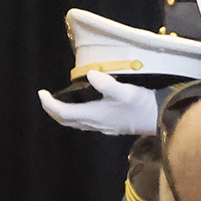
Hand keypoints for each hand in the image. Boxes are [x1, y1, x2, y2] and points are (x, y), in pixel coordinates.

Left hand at [39, 72, 160, 136]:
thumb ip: (106, 84)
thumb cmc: (141, 104)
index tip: (41, 93)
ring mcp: (102, 127)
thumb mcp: (125, 91)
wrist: (159, 119)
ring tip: (58, 101)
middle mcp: (94, 123)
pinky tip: (81, 106)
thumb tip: (91, 73)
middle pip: (65, 121)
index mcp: (94, 115)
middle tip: (45, 97)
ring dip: (63, 114)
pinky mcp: (109, 126)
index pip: (63, 112)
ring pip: (74, 123)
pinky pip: (84, 123)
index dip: (49, 104)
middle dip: (52, 110)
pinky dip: (75, 115)